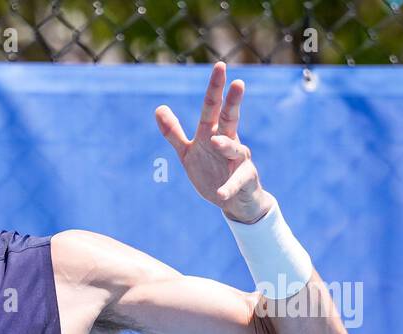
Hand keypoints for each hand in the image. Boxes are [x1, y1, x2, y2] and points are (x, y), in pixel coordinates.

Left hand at [155, 62, 272, 224]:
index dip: (215, 88)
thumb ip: (174, 132)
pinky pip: (235, 184)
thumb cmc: (212, 170)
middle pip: (231, 119)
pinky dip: (227, 188)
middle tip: (238, 83)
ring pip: (234, 148)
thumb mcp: (188, 151)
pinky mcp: (243, 180)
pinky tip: (220, 194)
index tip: (219, 66)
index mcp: (213, 132)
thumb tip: (158, 108)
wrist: (235, 199)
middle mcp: (229, 142)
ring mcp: (238, 161)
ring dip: (225, 145)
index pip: (214, 107)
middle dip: (233, 102)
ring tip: (215, 141)